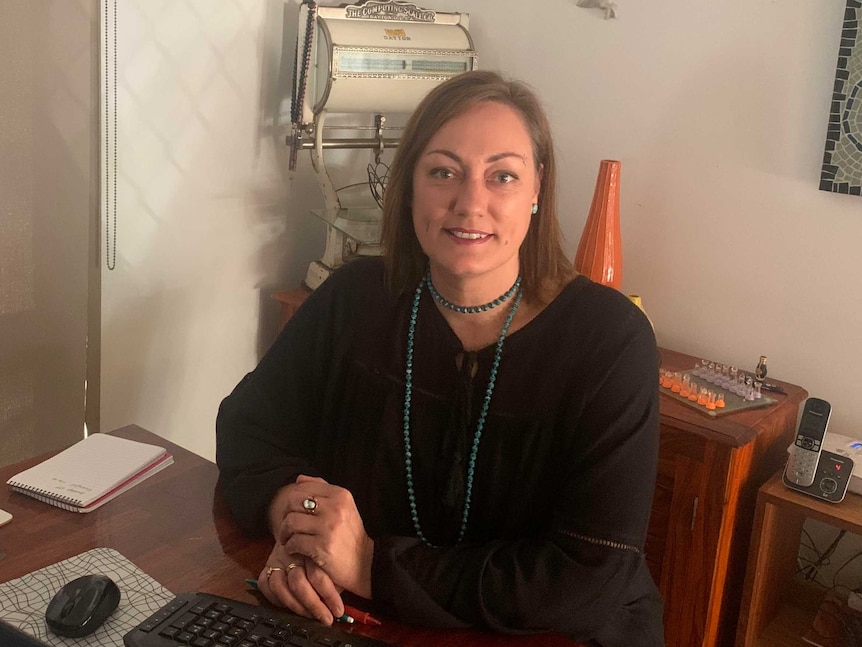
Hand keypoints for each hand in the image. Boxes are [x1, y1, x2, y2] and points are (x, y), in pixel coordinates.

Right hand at [258, 543, 343, 624]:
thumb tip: (341, 604)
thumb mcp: (333, 555)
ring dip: (295, 606)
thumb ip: (336, 575)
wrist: (301, 525)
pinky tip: (289, 606)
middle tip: (326, 619)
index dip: (329, 596)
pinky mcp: (267, 564)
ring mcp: (278, 559)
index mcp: (312, 547)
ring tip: (310, 616)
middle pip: (298, 583)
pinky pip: (265, 584)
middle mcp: (293, 553)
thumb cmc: (323, 544)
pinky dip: (275, 598)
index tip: (339, 611)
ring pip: (279, 586)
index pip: (318, 576)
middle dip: (313, 605)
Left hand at [277, 475, 373, 598]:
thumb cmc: (349, 535)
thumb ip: (322, 490)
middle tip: (286, 527)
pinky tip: (294, 550)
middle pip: (293, 502)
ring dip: (284, 533)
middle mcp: (336, 508)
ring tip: (288, 539)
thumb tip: (300, 479)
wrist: (364, 563)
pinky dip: (290, 547)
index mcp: (340, 495)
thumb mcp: (343, 507)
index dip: (291, 500)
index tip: (291, 512)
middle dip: (285, 515)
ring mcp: (329, 527)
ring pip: (291, 521)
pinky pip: (294, 542)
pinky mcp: (322, 546)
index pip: (303, 487)